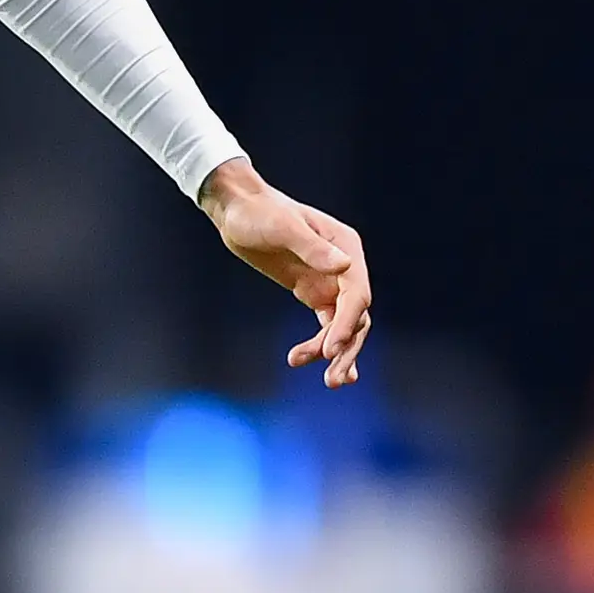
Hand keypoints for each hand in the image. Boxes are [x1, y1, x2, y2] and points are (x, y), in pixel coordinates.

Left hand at [201, 156, 371, 386]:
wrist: (236, 210)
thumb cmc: (258, 213)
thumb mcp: (282, 227)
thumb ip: (312, 248)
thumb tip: (344, 266)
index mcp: (346, 247)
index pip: (357, 294)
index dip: (346, 324)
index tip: (329, 350)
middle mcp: (344, 266)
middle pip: (356, 315)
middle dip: (347, 348)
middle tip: (333, 379)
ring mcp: (329, 281)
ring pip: (343, 325)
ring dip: (337, 353)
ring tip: (328, 382)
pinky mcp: (311, 292)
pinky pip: (326, 324)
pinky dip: (323, 345)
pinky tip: (314, 364)